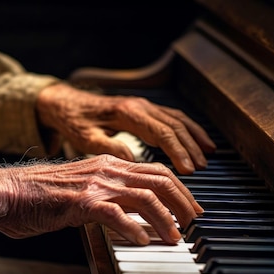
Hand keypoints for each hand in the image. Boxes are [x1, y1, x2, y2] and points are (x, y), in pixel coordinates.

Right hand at [0, 155, 202, 244]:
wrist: (4, 193)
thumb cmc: (36, 194)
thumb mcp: (79, 187)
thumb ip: (104, 193)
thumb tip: (127, 213)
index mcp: (107, 163)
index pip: (155, 171)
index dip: (179, 189)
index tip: (190, 208)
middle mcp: (106, 169)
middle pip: (159, 179)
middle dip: (183, 202)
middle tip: (194, 222)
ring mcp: (94, 184)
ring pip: (145, 197)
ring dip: (166, 219)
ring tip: (175, 238)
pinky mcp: (80, 203)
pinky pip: (116, 215)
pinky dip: (134, 229)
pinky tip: (142, 241)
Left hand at [36, 83, 215, 173]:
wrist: (66, 104)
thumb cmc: (74, 122)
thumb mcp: (85, 138)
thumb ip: (109, 148)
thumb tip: (132, 161)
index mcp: (127, 113)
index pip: (160, 132)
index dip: (177, 151)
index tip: (188, 169)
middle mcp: (140, 106)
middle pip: (174, 125)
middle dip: (190, 147)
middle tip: (201, 168)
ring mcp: (144, 105)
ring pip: (177, 119)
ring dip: (194, 137)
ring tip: (207, 156)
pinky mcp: (145, 109)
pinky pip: (172, 117)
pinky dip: (188, 129)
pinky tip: (198, 141)